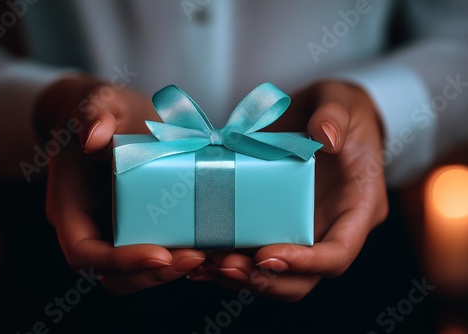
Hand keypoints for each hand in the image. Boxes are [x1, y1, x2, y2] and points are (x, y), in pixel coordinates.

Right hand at [35, 76, 204, 293]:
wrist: (112, 116)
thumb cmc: (101, 110)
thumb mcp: (99, 103)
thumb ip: (95, 113)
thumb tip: (95, 136)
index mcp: (70, 207)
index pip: (84, 253)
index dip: (119, 262)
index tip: (160, 255)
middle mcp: (91, 227)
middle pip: (114, 275)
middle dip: (154, 273)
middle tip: (196, 257)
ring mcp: (117, 230)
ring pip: (138, 272)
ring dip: (173, 270)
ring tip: (209, 253)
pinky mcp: (141, 226)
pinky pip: (158, 254)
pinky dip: (181, 257)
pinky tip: (211, 244)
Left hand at [189, 80, 387, 300]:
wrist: (324, 115)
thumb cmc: (341, 109)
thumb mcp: (341, 101)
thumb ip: (335, 115)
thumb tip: (324, 137)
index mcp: (359, 206)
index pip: (338, 253)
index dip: (305, 263)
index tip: (266, 255)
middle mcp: (332, 228)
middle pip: (304, 278)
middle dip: (265, 278)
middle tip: (225, 264)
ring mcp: (304, 230)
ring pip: (276, 275)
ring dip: (241, 276)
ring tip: (206, 263)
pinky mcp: (279, 225)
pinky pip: (257, 255)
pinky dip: (230, 262)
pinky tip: (201, 257)